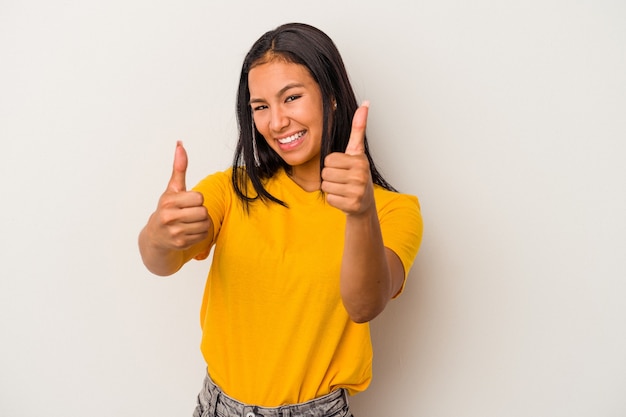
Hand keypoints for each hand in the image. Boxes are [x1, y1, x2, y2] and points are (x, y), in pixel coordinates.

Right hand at [145, 141, 209, 250]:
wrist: (155, 237)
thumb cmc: (167, 209)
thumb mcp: (172, 189)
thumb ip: (179, 168)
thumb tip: (180, 144)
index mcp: (168, 201)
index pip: (199, 198)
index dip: (196, 199)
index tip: (187, 202)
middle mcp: (169, 217)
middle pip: (203, 212)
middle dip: (199, 211)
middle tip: (188, 213)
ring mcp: (174, 232)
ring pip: (205, 224)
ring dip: (201, 223)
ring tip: (189, 222)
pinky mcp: (181, 244)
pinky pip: (203, 235)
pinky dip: (199, 233)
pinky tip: (188, 231)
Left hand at [321, 101, 374, 215]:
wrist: (364, 203)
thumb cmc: (357, 174)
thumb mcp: (357, 151)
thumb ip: (358, 128)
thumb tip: (365, 103)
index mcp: (359, 160)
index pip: (328, 160)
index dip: (332, 164)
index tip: (344, 168)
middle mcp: (361, 175)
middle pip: (325, 173)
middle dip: (330, 177)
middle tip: (343, 180)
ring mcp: (358, 191)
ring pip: (326, 186)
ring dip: (331, 188)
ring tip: (344, 188)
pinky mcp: (353, 205)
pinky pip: (330, 199)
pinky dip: (334, 200)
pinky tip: (344, 198)